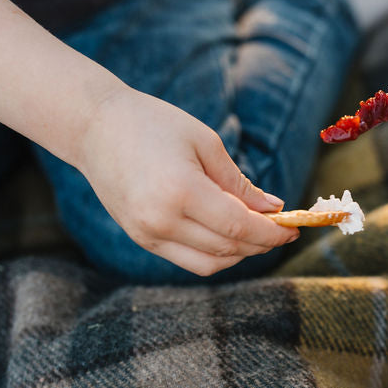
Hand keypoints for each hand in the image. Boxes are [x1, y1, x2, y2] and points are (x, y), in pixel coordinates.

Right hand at [73, 86, 298, 276]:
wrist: (94, 127)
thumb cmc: (153, 124)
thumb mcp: (205, 143)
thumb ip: (240, 184)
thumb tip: (273, 210)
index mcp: (180, 191)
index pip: (239, 227)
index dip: (271, 233)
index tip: (293, 229)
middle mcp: (161, 220)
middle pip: (228, 248)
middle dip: (261, 243)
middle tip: (283, 229)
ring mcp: (147, 234)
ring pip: (210, 263)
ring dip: (240, 253)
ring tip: (258, 233)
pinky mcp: (141, 239)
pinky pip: (189, 260)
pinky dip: (216, 254)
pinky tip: (231, 235)